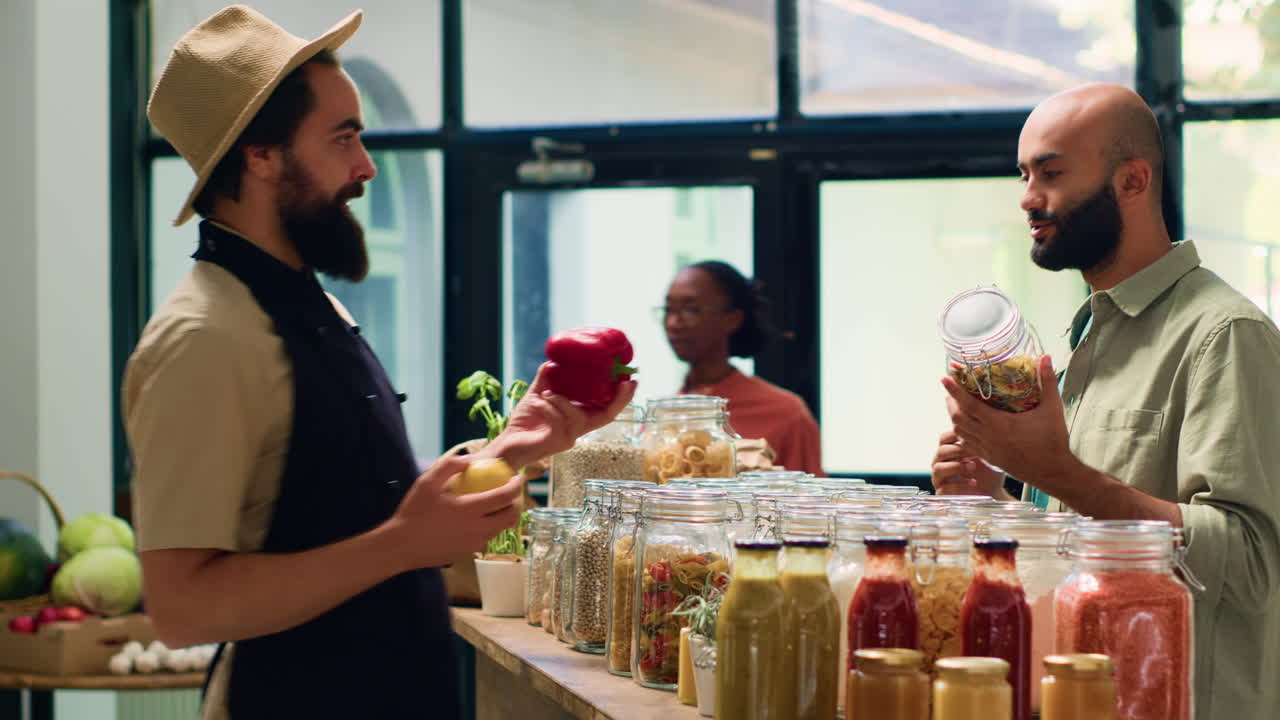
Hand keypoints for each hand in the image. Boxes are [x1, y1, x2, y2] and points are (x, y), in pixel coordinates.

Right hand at [387, 455, 522, 569]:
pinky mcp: (468, 554)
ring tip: (494, 504)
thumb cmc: (413, 512)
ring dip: (503, 516)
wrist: (400, 546)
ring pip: (500, 529)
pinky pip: (486, 538)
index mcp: (470, 510)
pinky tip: (476, 519)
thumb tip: (470, 460)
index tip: (518, 477)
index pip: (505, 497)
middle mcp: (477, 529)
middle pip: (510, 516)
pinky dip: (489, 527)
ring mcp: (474, 544)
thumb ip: (449, 466)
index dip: (517, 485)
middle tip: (509, 492)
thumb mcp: (427, 482)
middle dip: (516, 503)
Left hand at [489, 362, 637, 468]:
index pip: (606, 408)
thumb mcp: (538, 395)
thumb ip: (547, 379)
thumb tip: (554, 361)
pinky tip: (540, 402)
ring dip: (564, 401)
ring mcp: (570, 437)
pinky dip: (550, 408)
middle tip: (624, 383)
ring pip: (580, 417)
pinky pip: (560, 422)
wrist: (507, 444)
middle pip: (607, 416)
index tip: (630, 381)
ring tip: (548, 393)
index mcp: (578, 417)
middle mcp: (579, 429)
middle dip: (619, 399)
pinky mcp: (558, 443)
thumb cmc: (524, 423)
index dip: (620, 397)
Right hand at [930, 430, 1005, 496]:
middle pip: (940, 451)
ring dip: (956, 466)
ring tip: (972, 467)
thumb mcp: (986, 454)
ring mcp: (940, 478)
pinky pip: (944, 488)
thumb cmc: (989, 471)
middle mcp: (941, 463)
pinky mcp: (943, 493)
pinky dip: (959, 485)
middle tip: (972, 451)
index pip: (943, 438)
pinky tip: (973, 482)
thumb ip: (980, 441)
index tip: (969, 437)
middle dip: (957, 450)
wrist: (993, 493)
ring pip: (938, 469)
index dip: (954, 436)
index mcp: (949, 451)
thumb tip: (983, 424)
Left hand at [941, 355, 1072, 488]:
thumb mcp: (1052, 409)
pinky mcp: (989, 458)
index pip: (969, 405)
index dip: (955, 391)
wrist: (1053, 473)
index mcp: (999, 424)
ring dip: (955, 418)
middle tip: (952, 390)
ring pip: (960, 432)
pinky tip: (968, 425)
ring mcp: (987, 449)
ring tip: (957, 405)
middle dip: (951, 402)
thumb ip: (1048, 381)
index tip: (945, 378)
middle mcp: (988, 437)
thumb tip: (1046, 358)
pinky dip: (963, 433)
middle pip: (957, 418)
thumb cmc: (1053, 441)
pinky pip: (967, 444)